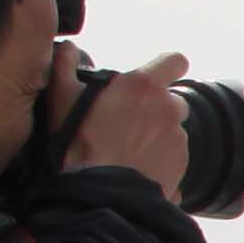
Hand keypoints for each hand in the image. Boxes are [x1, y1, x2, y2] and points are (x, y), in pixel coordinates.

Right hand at [57, 49, 191, 198]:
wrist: (99, 193)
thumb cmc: (79, 143)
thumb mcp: (62, 97)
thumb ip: (65, 65)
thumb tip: (68, 49)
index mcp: (145, 86)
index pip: (176, 61)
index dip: (167, 67)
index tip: (153, 80)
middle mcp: (169, 109)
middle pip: (173, 101)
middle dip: (157, 109)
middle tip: (129, 122)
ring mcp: (178, 139)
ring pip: (172, 131)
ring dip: (156, 137)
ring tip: (128, 150)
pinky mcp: (181, 166)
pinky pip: (173, 158)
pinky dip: (159, 161)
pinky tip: (135, 168)